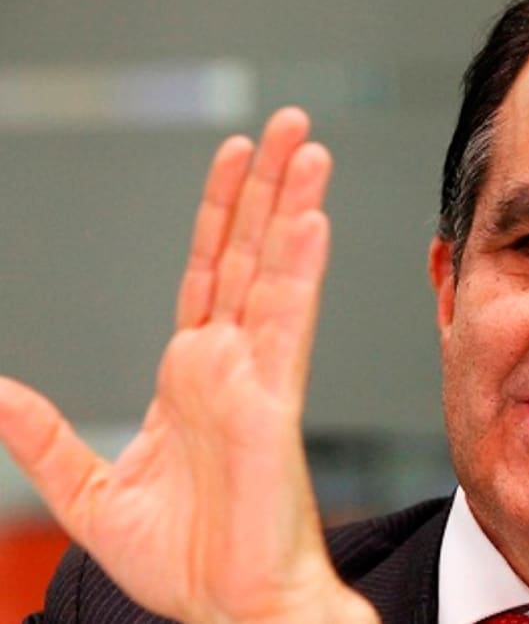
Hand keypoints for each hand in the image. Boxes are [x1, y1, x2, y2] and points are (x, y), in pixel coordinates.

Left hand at [0, 108, 377, 622]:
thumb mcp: (88, 495)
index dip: (219, 214)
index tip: (234, 160)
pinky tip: (309, 225)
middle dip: (265, 186)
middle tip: (286, 127)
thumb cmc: (185, 562)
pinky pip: (288, 327)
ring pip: (273, 275)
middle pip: (246, 255)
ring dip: (291, 208)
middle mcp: (228, 365)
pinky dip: (300, 272)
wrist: (233, 610)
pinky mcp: (273, 405)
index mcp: (190, 377)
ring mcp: (255, 379)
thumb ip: (44, 437)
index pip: (205, 274)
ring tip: (306, 150)